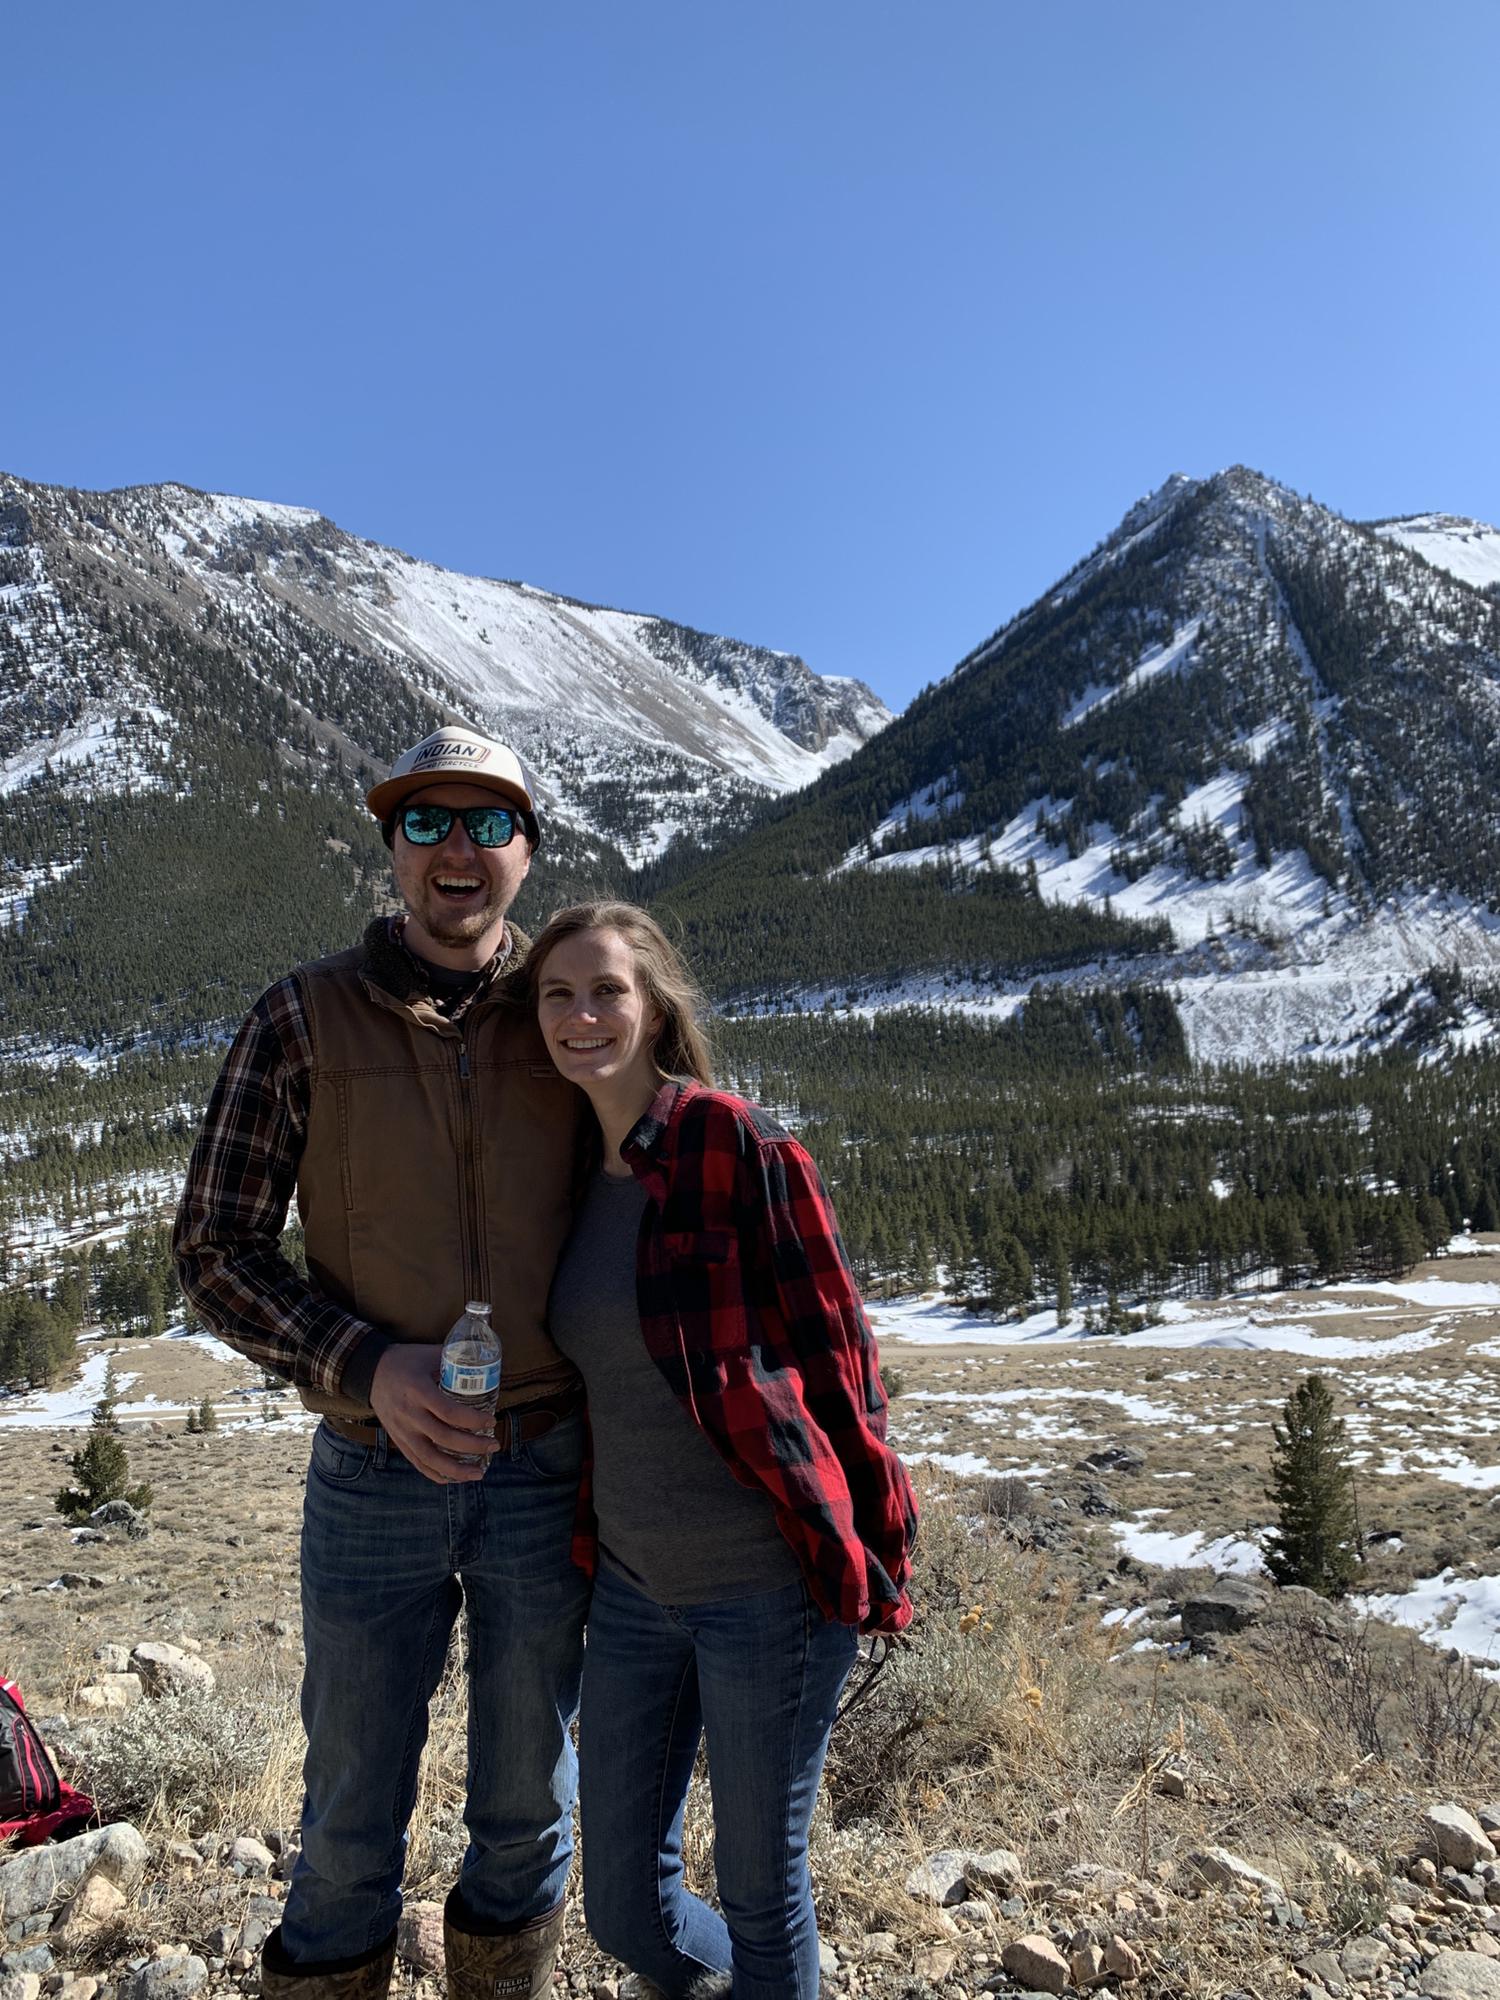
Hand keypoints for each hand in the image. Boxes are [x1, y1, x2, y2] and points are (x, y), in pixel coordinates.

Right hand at [368, 1344, 497, 1483]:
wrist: (369, 1371)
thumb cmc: (404, 1361)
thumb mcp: (429, 1354)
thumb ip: (455, 1360)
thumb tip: (483, 1364)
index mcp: (419, 1391)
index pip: (449, 1412)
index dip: (473, 1420)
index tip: (491, 1421)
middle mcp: (409, 1414)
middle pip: (444, 1438)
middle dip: (473, 1446)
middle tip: (494, 1444)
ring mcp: (402, 1430)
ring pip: (430, 1458)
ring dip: (456, 1470)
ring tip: (478, 1473)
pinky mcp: (397, 1439)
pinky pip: (416, 1462)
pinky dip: (435, 1473)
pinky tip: (452, 1478)